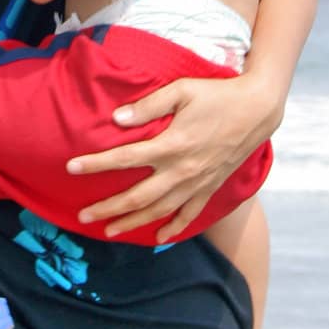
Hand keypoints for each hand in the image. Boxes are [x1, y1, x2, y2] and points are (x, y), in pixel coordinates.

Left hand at [67, 71, 279, 240]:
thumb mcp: (182, 91)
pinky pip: (189, 214)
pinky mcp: (211, 187)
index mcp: (171, 144)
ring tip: (109, 231)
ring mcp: (197, 182)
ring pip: (159, 211)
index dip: (96, 164)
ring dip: (132, 223)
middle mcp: (182, 170)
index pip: (124, 158)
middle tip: (82, 215)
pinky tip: (159, 237)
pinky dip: (173, 228)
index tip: (72, 168)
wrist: (257, 109)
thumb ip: (148, 106)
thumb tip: (117, 119)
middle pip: (137, 196)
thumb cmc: (217, 95)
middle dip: (108, 207)